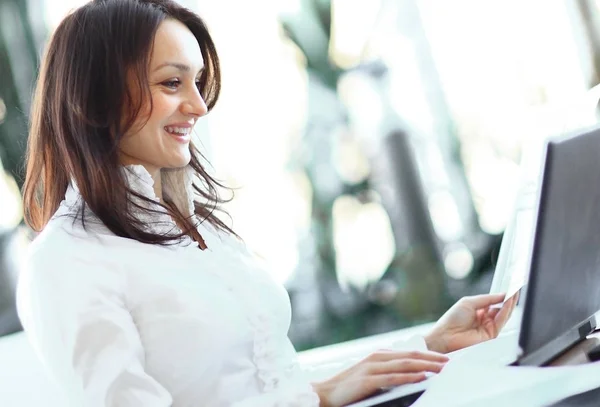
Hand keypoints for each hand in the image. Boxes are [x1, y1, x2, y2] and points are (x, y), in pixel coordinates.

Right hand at [312, 349, 447, 406]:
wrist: (326, 393)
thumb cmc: (351, 387)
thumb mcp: (373, 375)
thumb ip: (390, 372)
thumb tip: (415, 376)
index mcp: (380, 355)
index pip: (411, 353)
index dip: (430, 355)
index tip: (447, 359)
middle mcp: (377, 357)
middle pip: (411, 356)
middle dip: (433, 359)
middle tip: (451, 362)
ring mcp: (372, 367)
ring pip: (404, 365)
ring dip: (425, 366)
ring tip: (442, 368)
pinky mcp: (367, 380)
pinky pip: (392, 378)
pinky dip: (409, 377)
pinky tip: (422, 378)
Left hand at [424, 292, 518, 353]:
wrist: (446, 335)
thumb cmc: (452, 319)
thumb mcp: (469, 302)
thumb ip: (487, 299)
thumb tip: (503, 294)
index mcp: (478, 311)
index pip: (494, 302)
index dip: (502, 295)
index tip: (510, 286)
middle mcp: (485, 319)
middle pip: (502, 308)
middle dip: (509, 298)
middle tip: (516, 287)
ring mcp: (489, 327)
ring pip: (504, 314)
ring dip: (510, 303)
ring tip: (515, 292)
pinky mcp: (492, 335)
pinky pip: (501, 321)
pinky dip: (506, 310)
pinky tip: (508, 301)